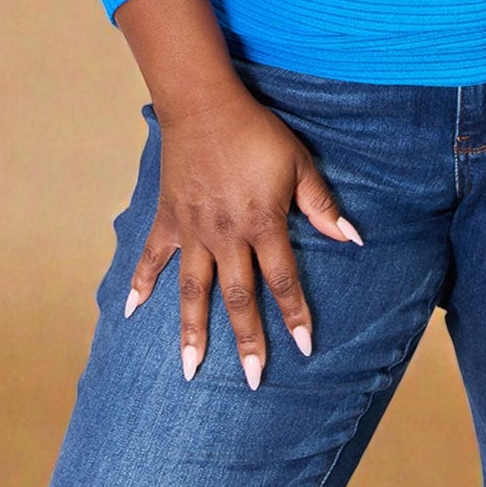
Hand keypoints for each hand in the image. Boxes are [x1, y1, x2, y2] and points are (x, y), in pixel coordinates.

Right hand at [124, 84, 362, 387]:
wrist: (205, 105)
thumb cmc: (257, 132)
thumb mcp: (299, 164)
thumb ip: (322, 205)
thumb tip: (353, 238)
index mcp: (262, 223)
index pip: (282, 280)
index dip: (295, 314)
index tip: (306, 347)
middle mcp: (226, 236)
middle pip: (238, 298)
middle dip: (247, 341)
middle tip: (252, 381)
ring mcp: (193, 230)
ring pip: (193, 291)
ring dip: (192, 332)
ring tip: (190, 372)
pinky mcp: (169, 218)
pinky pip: (152, 258)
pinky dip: (141, 284)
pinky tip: (132, 314)